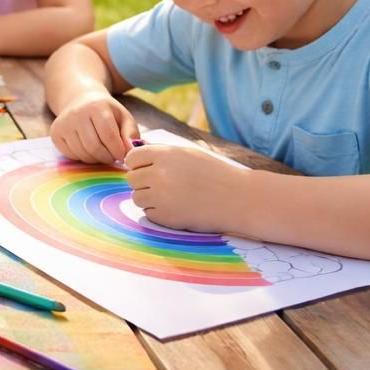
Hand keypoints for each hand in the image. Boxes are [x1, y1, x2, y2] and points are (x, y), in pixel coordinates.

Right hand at [50, 91, 138, 163]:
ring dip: (96, 159)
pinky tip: (89, 149)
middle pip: (94, 147)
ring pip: (82, 153)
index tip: (124, 156)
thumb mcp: (123, 116)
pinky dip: (83, 157)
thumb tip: (131, 151)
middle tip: (113, 157)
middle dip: (107, 157)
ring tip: (102, 153)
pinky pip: (71, 155)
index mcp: (96, 106)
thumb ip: (131, 133)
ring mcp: (63, 124)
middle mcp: (76, 113)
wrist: (79, 99)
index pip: (108, 136)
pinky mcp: (55, 133)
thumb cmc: (106, 110)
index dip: (118, 150)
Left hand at [127, 145, 244, 232]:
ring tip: (172, 196)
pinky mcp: (166, 217)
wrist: (238, 199)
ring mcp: (161, 197)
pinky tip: (178, 207)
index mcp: (164, 155)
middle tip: (166, 185)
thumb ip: (160, 153)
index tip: (150, 168)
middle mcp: (159, 174)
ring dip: (149, 198)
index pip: (131, 158)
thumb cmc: (214, 173)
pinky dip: (159, 212)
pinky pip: (148, 213)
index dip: (139, 163)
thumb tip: (133, 154)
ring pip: (137, 197)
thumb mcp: (187, 153)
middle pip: (132, 179)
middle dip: (144, 182)